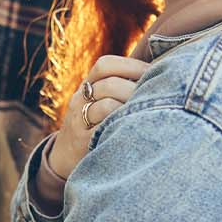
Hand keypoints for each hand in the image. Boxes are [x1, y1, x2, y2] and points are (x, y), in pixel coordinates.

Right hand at [48, 56, 147, 177]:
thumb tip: (157, 73)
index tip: (154, 72)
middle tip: (158, 96)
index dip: (131, 65)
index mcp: (86, 86)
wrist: (64, 156)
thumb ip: (119, 87)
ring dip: (131, 108)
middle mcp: (80, 100)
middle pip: (109, 84)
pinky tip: (136, 129)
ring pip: (107, 106)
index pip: (104, 65)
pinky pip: (104, 130)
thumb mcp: (97, 102)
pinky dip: (122, 126)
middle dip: (136, 89)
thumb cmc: (92, 125)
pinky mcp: (82, 142)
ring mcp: (79, 121)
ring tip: (148, 113)